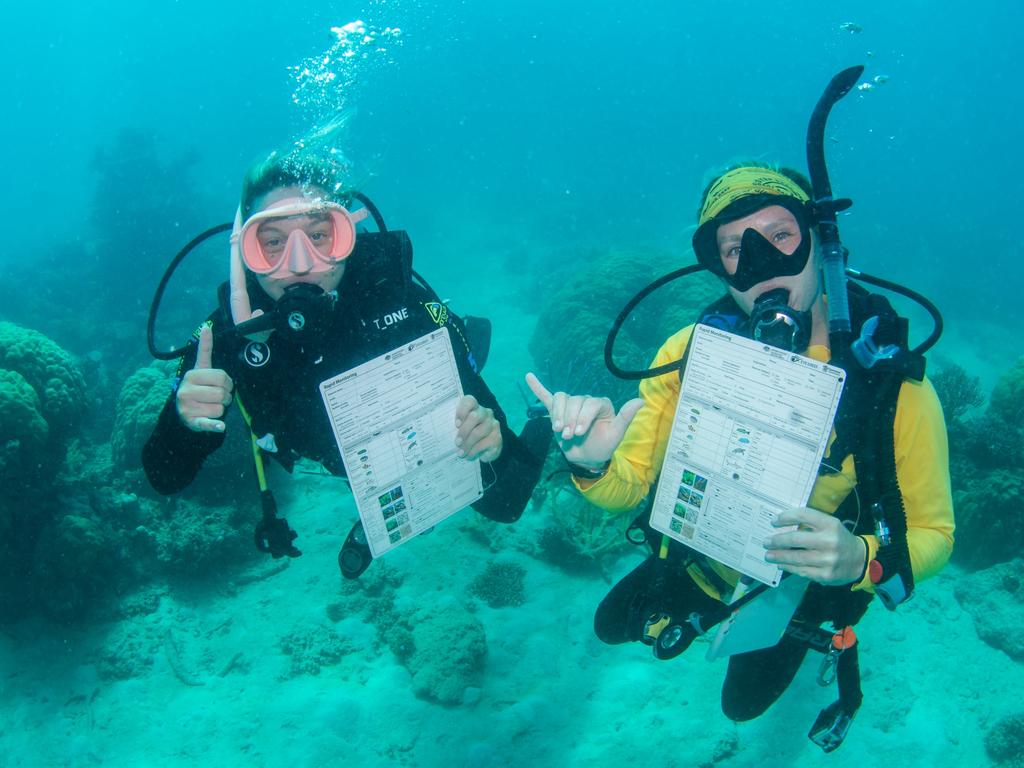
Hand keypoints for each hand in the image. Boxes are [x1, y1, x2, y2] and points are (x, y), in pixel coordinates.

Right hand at [176, 325, 233, 432]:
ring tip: (210, 407)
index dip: (228, 382)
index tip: (223, 384)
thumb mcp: (201, 368)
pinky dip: (215, 425)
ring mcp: (187, 407)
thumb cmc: (198, 387)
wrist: (183, 411)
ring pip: (220, 408)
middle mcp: (186, 390)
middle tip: (218, 398)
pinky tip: (220, 426)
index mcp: (191, 375)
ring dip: (221, 409)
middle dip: (226, 397)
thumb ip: (205, 349)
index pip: (222, 377)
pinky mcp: (192, 422)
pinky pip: (207, 423)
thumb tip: (207, 326)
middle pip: (222, 393)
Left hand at [455, 395, 501, 462]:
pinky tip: (469, 455)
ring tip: (460, 452)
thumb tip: (439, 433)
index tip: (456, 424)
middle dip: (464, 431)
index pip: (469, 401)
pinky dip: (474, 451)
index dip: (462, 411)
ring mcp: (493, 424)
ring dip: (468, 443)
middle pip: (475, 416)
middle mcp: (485, 413)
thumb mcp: (458, 430)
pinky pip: (485, 443)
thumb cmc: (466, 436)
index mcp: (473, 407)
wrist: (483, 451)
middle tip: (457, 442)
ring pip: (479, 431)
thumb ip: (452, 427)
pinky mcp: (497, 437)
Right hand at [524, 372, 643, 467]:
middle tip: (569, 437)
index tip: (578, 433)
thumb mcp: (616, 434)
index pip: (590, 403)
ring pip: (561, 399)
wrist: (587, 458)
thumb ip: (625, 417)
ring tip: (559, 430)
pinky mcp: (558, 411)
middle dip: (570, 420)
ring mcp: (571, 405)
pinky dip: (538, 387)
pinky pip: (547, 396)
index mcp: (601, 404)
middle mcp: (586, 401)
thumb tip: (640, 401)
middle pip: (574, 401)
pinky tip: (529, 377)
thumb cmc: (603, 446)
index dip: (583, 417)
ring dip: (558, 414)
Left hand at [763, 507, 867, 585]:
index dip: (785, 517)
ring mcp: (828, 560)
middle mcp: (829, 541)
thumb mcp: (830, 525)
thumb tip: (781, 526)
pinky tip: (781, 564)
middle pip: (796, 539)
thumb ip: (810, 523)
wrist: (860, 560)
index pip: (803, 515)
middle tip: (766, 542)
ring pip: (796, 557)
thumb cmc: (839, 539)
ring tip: (768, 555)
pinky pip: (801, 571)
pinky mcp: (825, 575)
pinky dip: (788, 567)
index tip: (773, 521)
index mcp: (830, 524)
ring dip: (778, 556)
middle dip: (777, 541)